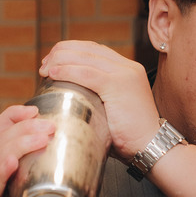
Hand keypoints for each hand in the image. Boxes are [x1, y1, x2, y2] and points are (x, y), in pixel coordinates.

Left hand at [39, 40, 161, 159]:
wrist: (151, 147)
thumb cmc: (130, 137)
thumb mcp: (114, 110)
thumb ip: (98, 99)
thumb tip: (70, 101)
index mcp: (128, 70)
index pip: (94, 50)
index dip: (70, 51)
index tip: (53, 62)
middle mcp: (128, 67)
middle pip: (88, 49)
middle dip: (61, 53)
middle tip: (44, 65)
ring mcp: (125, 74)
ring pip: (85, 58)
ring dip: (60, 60)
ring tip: (44, 69)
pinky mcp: (119, 85)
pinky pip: (86, 73)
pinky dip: (67, 71)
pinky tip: (53, 73)